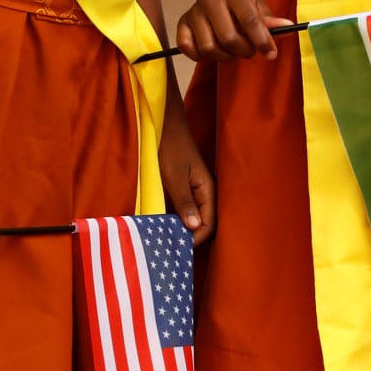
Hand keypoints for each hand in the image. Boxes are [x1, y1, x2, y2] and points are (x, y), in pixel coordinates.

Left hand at [157, 104, 215, 243]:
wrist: (163, 123)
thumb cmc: (169, 146)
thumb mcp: (174, 175)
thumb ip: (184, 201)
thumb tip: (193, 228)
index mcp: (208, 190)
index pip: (209, 224)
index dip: (195, 238)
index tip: (176, 247)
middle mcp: (205, 193)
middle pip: (204, 224)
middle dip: (189, 237)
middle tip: (169, 247)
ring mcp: (195, 191)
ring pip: (193, 218)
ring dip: (181, 229)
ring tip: (164, 239)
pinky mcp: (184, 189)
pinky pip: (184, 210)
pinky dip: (175, 219)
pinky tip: (162, 224)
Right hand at [175, 0, 291, 61]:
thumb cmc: (243, 1)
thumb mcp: (259, 6)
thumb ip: (270, 21)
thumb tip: (289, 27)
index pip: (250, 21)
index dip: (262, 41)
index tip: (271, 54)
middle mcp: (211, 0)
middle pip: (229, 39)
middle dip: (244, 51)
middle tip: (249, 50)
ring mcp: (194, 12)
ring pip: (209, 48)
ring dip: (225, 57)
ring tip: (233, 51)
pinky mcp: (183, 23)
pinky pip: (188, 48)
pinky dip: (201, 56)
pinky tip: (214, 50)